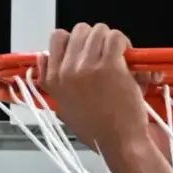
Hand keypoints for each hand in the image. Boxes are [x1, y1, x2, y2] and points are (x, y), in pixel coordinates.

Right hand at [42, 23, 150, 155]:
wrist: (120, 142)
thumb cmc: (98, 130)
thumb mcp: (63, 107)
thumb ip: (52, 82)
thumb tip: (43, 57)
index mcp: (53, 79)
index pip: (57, 38)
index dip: (77, 41)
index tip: (89, 53)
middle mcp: (66, 70)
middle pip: (79, 30)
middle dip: (97, 38)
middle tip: (109, 54)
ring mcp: (87, 67)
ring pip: (99, 30)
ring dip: (113, 39)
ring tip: (121, 56)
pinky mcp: (109, 67)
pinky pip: (116, 38)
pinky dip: (125, 43)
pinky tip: (129, 58)